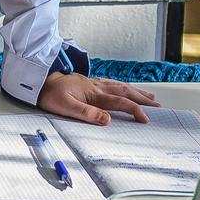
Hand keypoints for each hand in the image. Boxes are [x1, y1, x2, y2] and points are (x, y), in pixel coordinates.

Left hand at [40, 72, 157, 125]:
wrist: (41, 80)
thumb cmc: (52, 95)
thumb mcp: (66, 107)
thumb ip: (87, 114)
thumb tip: (107, 120)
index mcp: (95, 94)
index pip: (120, 102)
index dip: (134, 110)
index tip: (146, 120)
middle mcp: (98, 87)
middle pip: (125, 92)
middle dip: (142, 100)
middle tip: (158, 107)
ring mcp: (95, 84)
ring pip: (121, 87)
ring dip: (137, 92)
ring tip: (151, 97)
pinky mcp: (91, 83)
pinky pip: (114, 84)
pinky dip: (125, 87)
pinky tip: (127, 88)